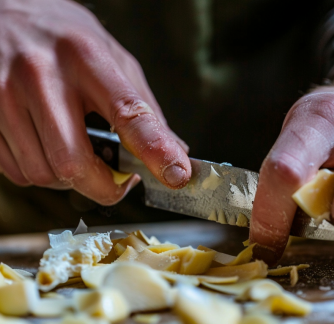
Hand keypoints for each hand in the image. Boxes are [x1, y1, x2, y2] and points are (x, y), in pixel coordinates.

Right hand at [0, 0, 190, 203]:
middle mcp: (41, 75)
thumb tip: (176, 150)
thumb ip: (143, 106)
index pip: (128, 112)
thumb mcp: (112, 58)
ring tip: (77, 151)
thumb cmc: (65, 39)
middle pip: (74, 163)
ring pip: (42, 174)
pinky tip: (48, 147)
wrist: (2, 13)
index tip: (175, 174)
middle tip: (115, 181)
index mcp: (86, 57)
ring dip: (69, 178)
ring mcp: (3, 95)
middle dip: (102, 186)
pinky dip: (40, 171)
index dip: (155, 149)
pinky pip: (16, 171)